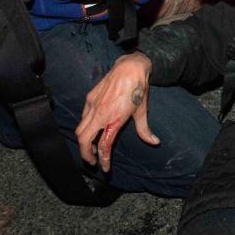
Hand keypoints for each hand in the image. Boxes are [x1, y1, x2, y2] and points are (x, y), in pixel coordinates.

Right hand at [75, 52, 158, 172]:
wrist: (130, 67)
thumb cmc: (138, 88)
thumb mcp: (142, 111)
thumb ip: (144, 129)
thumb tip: (154, 142)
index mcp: (114, 119)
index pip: (104, 145)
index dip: (103, 159)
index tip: (104, 167)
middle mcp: (100, 113)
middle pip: (83, 139)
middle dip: (85, 153)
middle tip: (92, 161)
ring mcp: (93, 105)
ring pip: (80, 129)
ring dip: (83, 141)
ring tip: (91, 148)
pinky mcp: (90, 97)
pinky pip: (83, 116)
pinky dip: (85, 127)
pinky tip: (93, 129)